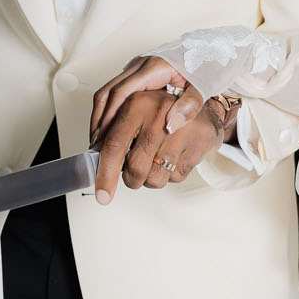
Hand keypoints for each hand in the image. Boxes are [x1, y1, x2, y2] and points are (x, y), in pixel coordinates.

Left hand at [90, 87, 225, 203]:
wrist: (203, 107)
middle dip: (131, 178)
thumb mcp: (134, 111)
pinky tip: (174, 155)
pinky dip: (171, 173)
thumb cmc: (163, 113)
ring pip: (155, 179)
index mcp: (137, 104)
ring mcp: (181, 131)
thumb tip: (95, 159)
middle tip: (133, 172)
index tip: (102, 194)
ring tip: (157, 158)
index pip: (114, 146)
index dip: (105, 174)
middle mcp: (159, 115)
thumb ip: (111, 132)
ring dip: (152, 177)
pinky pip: (175, 178)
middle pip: (135, 168)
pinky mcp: (198, 144)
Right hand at [91, 56, 204, 144]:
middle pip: (107, 93)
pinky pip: (115, 93)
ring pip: (107, 93)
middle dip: (99, 121)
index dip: (109, 117)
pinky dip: (109, 112)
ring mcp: (136, 69)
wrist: (210, 52)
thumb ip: (189, 105)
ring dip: (101, 118)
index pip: (121, 93)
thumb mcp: (203, 87)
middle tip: (96, 146)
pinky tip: (111, 131)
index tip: (104, 138)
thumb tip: (170, 125)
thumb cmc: (206, 67)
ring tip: (99, 143)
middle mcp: (140, 66)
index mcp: (154, 67)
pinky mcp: (137, 74)